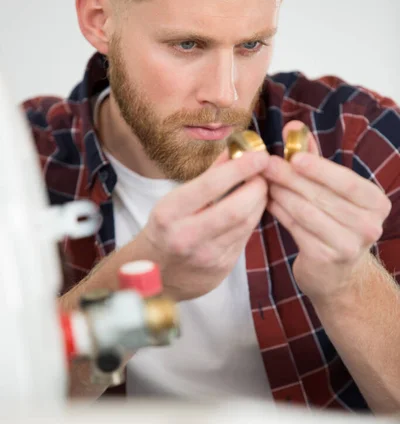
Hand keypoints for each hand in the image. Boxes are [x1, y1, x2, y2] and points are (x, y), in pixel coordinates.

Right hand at [135, 149, 268, 300]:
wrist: (157, 273)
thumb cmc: (166, 228)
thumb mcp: (175, 200)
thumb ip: (208, 176)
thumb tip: (235, 150)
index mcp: (169, 213)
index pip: (210, 185)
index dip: (240, 168)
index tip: (259, 155)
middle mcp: (186, 237)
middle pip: (236, 208)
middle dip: (257, 186)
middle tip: (264, 173)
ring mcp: (206, 256)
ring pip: (246, 223)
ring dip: (260, 201)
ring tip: (260, 187)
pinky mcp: (221, 267)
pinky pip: (245, 237)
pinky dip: (253, 217)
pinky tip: (252, 207)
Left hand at [263, 121, 391, 303]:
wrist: (337, 273)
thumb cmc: (333, 220)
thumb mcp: (330, 189)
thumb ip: (313, 158)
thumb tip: (293, 127)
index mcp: (375, 203)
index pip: (347, 182)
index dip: (320, 168)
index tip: (293, 157)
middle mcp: (368, 226)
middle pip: (321, 195)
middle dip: (289, 177)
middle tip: (265, 164)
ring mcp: (348, 245)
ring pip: (305, 211)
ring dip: (280, 193)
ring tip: (263, 181)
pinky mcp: (325, 258)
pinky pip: (295, 228)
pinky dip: (279, 212)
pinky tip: (267, 201)